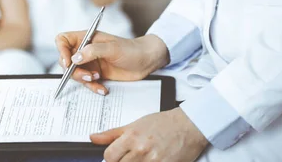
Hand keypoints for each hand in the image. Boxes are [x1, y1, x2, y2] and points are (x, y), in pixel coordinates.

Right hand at [55, 32, 168, 94]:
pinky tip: (103, 89)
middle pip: (66, 60)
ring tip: (97, 80)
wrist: (146, 62)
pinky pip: (87, 83)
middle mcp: (86, 50)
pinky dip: (93, 87)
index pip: (63, 40)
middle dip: (74, 71)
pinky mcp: (96, 74)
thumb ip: (93, 51)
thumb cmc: (131, 49)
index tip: (69, 62)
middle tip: (88, 76)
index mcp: (87, 38)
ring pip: (75, 74)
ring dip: (84, 80)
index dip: (61, 50)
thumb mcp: (113, 48)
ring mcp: (90, 63)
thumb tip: (75, 58)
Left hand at [91, 108, 208, 161]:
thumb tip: (93, 137)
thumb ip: (112, 134)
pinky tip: (150, 161)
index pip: (109, 157)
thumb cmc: (162, 123)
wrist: (188, 126)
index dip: (111, 158)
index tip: (116, 157)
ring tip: (141, 158)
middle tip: (131, 157)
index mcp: (131, 137)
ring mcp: (153, 161)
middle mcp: (141, 150)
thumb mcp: (134, 124)